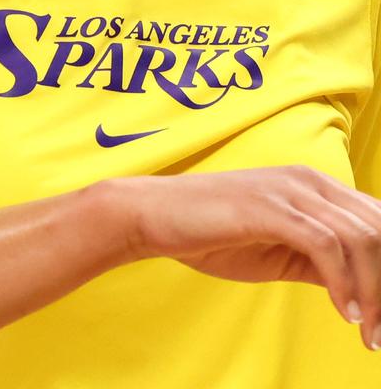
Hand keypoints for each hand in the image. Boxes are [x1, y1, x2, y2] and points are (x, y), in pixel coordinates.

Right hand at [118, 165, 380, 350]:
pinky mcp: (269, 207)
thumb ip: (321, 262)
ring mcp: (289, 190)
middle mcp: (309, 181)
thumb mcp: (279, 250)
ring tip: (368, 333)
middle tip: (380, 333)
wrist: (156, 216)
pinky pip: (325, 246)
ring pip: (361, 239)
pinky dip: (343, 284)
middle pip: (378, 230)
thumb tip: (363, 292)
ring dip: (373, 294)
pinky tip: (342, 314)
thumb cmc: (213, 234)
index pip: (376, 222)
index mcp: (315, 186)